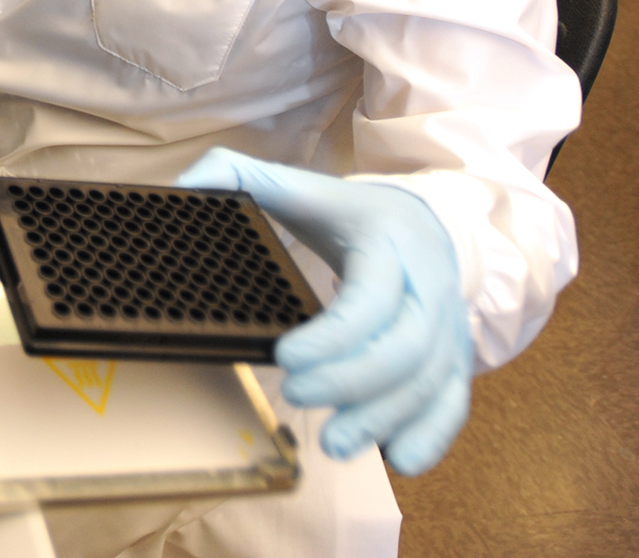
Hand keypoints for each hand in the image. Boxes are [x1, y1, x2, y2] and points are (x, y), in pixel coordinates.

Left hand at [174, 148, 470, 475]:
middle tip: (297, 397)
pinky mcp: (455, 359)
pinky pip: (454, 403)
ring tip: (336, 444)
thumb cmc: (352, 215)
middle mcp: (428, 288)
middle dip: (352, 382)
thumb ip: (239, 178)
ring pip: (430, 382)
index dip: (333, 335)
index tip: (283, 358)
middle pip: (406, 347)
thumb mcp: (303, 187)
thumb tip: (184, 187)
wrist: (429, 222)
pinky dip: (431, 436)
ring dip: (385, 419)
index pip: (370, 297)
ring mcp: (448, 327)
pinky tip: (397, 459)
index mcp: (388, 244)